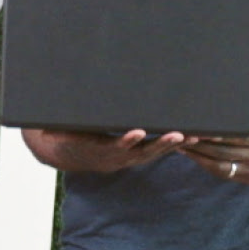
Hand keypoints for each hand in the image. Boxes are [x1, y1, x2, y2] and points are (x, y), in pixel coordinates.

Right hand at [27, 127, 190, 173]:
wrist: (60, 151)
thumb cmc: (60, 131)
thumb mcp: (59, 124)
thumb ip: (68, 116)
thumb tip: (56, 91)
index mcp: (93, 149)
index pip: (110, 146)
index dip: (123, 142)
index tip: (136, 134)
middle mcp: (111, 158)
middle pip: (138, 153)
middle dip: (159, 144)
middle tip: (177, 135)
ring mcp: (123, 159)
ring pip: (151, 154)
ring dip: (171, 146)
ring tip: (192, 136)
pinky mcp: (132, 156)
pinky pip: (154, 153)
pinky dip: (171, 146)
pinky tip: (189, 138)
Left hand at [181, 109, 248, 183]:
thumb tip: (224, 109)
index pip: (235, 137)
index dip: (215, 135)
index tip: (197, 129)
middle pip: (224, 152)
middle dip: (200, 146)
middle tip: (181, 136)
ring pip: (221, 166)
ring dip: (199, 158)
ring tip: (181, 147)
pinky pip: (225, 174)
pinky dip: (208, 166)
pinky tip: (195, 158)